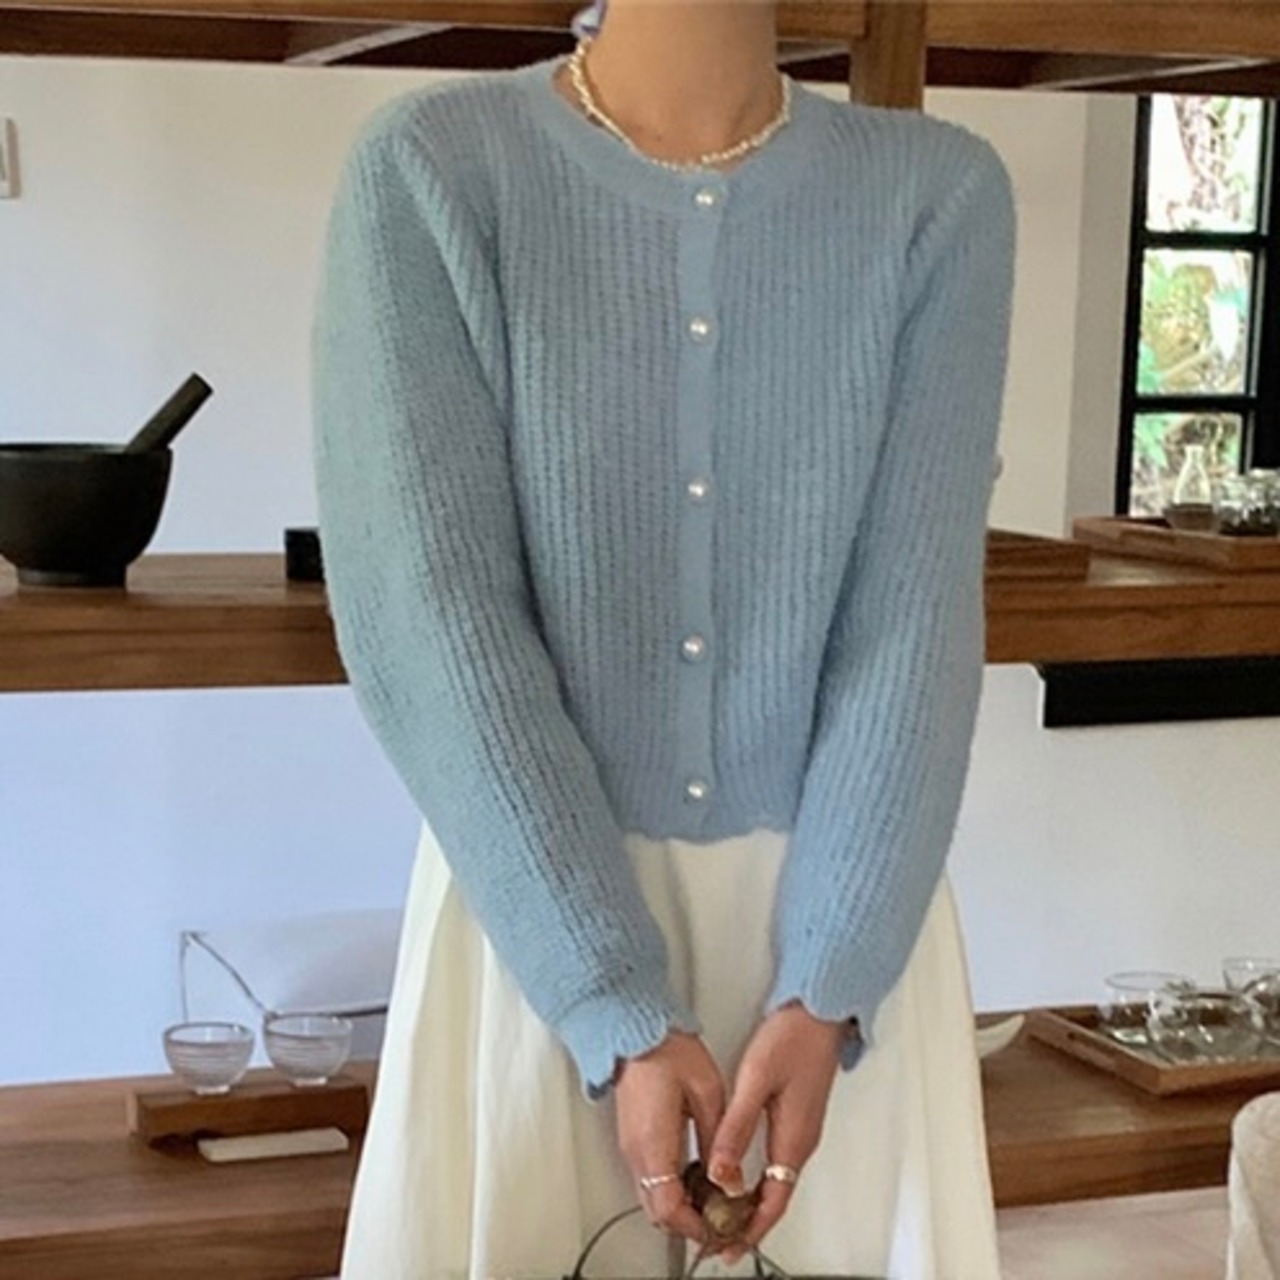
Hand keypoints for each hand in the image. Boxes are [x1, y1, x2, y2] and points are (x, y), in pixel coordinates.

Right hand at [614, 1031, 725, 1242]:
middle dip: (690, 1223)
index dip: (695, 1226)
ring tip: (714, 1196)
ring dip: (682, 1206)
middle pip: (658, 1211)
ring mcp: (631, 1145)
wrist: (637, 1028)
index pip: (669, 1209)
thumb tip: (729, 1177)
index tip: (719, 1226)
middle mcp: (637, 1150)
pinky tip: (696, 1175)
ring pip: (653, 1197)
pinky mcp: (633, 1137)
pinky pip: (650, 1178)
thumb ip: (719, 1141)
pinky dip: (672, 1188)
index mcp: (654, 1142)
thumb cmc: (668, 1050)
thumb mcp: (708, 1093)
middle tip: (721, 1217)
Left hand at [708, 1003, 845, 1257]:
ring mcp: (801, 1128)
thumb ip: (736, 1127)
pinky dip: (758, 1179)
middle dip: (748, 1224)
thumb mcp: (756, 1080)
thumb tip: (720, 1171)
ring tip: (721, 1214)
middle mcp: (802, 1140)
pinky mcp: (797, 1115)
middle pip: (775, 1197)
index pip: (773, 1202)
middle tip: (718, 1239)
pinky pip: (777, 1161)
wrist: (819, 1010)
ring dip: (751, 1203)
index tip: (727, 1247)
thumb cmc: (793, 1037)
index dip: (750, 1230)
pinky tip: (738, 1174)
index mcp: (794, 1138)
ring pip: (776, 1180)